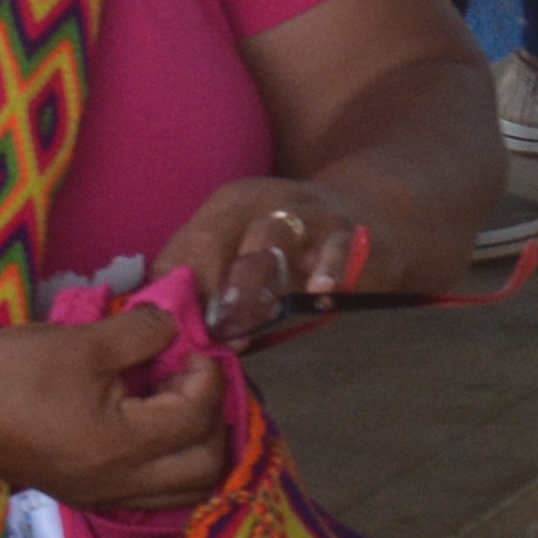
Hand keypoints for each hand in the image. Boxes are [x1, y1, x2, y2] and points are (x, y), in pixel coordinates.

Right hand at [0, 302, 226, 509]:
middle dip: (215, 417)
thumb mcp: (81, 341)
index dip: (207, 374)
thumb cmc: (8, 376)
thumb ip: (141, 332)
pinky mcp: (89, 496)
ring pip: (186, 490)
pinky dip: (172, 461)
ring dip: (198, 445)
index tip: (187, 344)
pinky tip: (151, 421)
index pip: (199, 418)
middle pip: (208, 469)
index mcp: (123, 447)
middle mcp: (121, 485)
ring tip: (176, 399)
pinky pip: (156, 492)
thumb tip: (175, 327)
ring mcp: (105, 498)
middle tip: (190, 376)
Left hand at [161, 176, 381, 342]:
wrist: (368, 208)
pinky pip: (333, 247)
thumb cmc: (295, 247)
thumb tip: (169, 333)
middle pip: (215, 240)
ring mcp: (304, 210)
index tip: (178, 336)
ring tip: (245, 328)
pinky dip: (325, 269)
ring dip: (251, 286)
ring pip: (269, 238)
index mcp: (227, 205)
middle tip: (209, 338)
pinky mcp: (345, 227)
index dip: (178, 294)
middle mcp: (260, 199)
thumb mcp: (247, 253)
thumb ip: (210, 286)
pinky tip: (319, 292)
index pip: (186, 248)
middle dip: (205, 293)